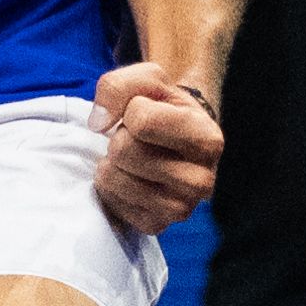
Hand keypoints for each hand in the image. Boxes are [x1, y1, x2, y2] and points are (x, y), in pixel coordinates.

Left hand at [90, 62, 221, 234]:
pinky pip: (111, 202)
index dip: (131, 110)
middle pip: (124, 151)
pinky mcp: (156, 225)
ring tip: (132, 158)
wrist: (174, 140)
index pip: (141, 120)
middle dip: (120, 137)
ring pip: (114, 178)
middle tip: (137, 139)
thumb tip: (97, 123)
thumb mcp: (147, 79)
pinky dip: (111, 185)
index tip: (145, 113)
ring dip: (112, 161)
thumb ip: (117, 86)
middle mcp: (202, 181)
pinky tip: (130, 177)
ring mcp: (181, 209)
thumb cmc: (161, 107)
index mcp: (208, 140)